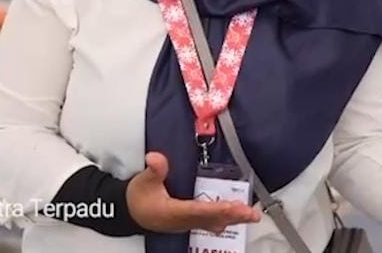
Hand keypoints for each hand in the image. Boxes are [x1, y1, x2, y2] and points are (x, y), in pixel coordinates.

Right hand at [125, 152, 260, 233]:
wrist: (130, 213)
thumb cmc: (138, 198)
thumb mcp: (142, 182)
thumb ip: (153, 170)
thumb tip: (155, 158)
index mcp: (172, 212)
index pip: (198, 211)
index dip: (215, 209)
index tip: (232, 207)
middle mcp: (183, 221)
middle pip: (211, 219)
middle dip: (232, 216)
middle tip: (251, 214)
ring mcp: (187, 224)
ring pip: (213, 223)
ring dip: (232, 219)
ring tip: (250, 215)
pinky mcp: (189, 222)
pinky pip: (210, 223)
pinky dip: (224, 219)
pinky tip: (235, 217)